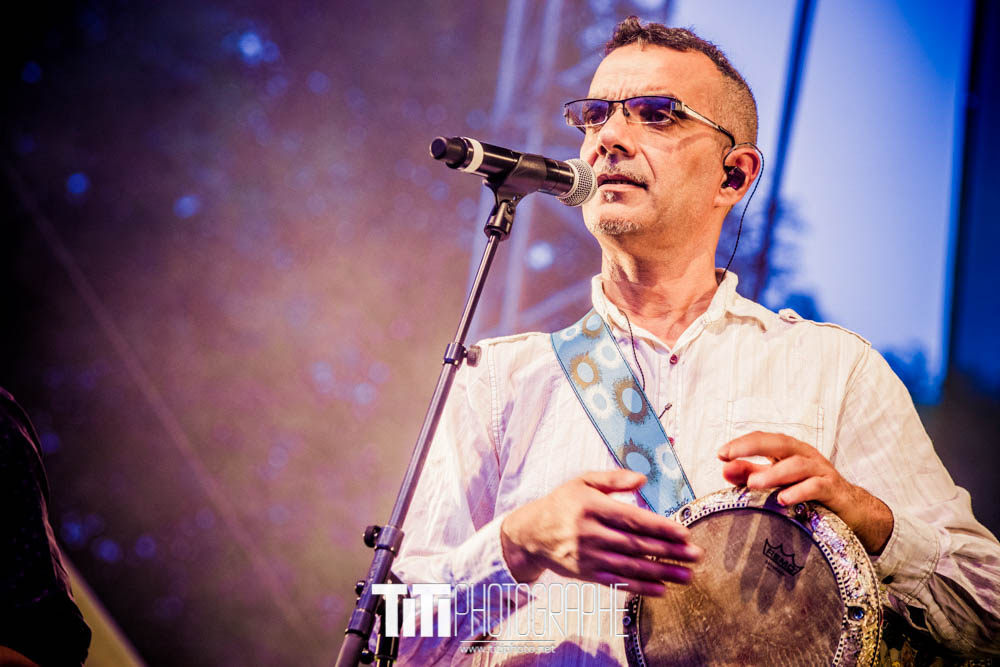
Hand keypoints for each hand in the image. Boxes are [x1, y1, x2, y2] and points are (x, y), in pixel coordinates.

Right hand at [499, 469, 701, 595]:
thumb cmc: (562, 503)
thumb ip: (613, 479)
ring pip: (631, 566)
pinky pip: (618, 582)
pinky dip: (641, 588)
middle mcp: (590, 533)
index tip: (684, 533)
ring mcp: (589, 556)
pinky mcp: (587, 573)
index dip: (660, 527)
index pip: (633, 519)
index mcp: (592, 507)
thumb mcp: (583, 481)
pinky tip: (662, 589)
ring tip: (687, 576)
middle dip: (669, 551)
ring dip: (662, 572)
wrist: (532, 533)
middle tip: (696, 555)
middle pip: (637, 545)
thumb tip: (642, 479)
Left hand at [718, 431, 892, 553]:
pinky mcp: (833, 490)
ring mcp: (821, 471)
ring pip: (796, 465)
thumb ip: (751, 474)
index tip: (721, 454)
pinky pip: (816, 487)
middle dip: (753, 447)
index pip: (763, 439)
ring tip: (753, 483)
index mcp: (789, 451)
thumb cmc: (811, 491)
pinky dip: (799, 491)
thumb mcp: (778, 481)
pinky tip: (783, 499)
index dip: (741, 444)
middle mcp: (805, 455)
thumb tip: (724, 468)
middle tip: (730, 456)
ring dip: (773, 473)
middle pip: (779, 443)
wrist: (852, 510)